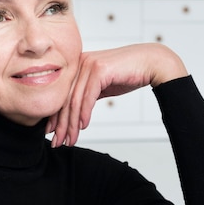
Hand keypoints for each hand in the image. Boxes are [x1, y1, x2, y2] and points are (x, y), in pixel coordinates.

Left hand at [47, 43, 187, 147]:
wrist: (152, 62)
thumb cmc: (130, 73)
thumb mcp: (104, 85)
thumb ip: (89, 94)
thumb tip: (76, 113)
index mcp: (78, 64)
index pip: (62, 95)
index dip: (56, 116)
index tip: (52, 134)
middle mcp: (80, 62)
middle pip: (65, 98)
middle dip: (61, 124)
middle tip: (57, 142)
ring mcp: (89, 64)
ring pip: (75, 100)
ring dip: (71, 124)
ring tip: (70, 140)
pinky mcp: (99, 69)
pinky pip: (88, 96)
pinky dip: (84, 113)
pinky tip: (83, 126)